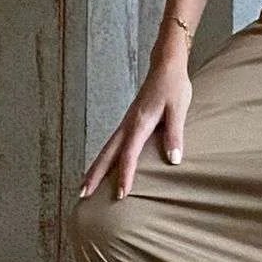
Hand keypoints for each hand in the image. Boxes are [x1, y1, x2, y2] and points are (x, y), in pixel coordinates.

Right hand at [78, 48, 192, 200]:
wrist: (165, 65)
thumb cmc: (173, 86)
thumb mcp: (179, 109)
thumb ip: (175, 134)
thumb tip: (173, 160)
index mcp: (139, 123)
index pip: (129, 155)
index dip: (125, 175)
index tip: (121, 195)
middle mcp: (128, 124)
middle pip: (107, 154)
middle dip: (95, 175)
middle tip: (83, 196)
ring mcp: (125, 123)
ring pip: (106, 149)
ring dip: (95, 168)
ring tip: (85, 187)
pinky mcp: (128, 122)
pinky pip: (112, 144)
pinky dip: (103, 158)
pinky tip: (102, 167)